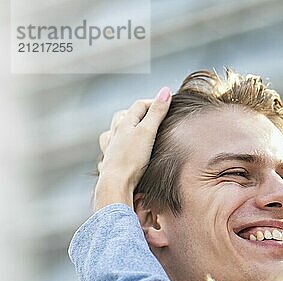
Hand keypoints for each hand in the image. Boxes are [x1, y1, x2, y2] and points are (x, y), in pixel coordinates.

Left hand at [94, 87, 171, 210]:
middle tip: (152, 115)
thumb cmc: (132, 159)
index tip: (168, 102)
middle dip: (137, 112)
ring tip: (132, 131)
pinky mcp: (110, 163)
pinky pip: (110, 150)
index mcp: (124, 123)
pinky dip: (115, 147)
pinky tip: (119, 152)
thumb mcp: (148, 132)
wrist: (116, 184)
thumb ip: (157, 112)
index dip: (154, 102)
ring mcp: (111, 148)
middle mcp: (114, 133)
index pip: (140, 105)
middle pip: (124, 115)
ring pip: (113, 132)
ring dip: (122, 128)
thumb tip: (166, 91)